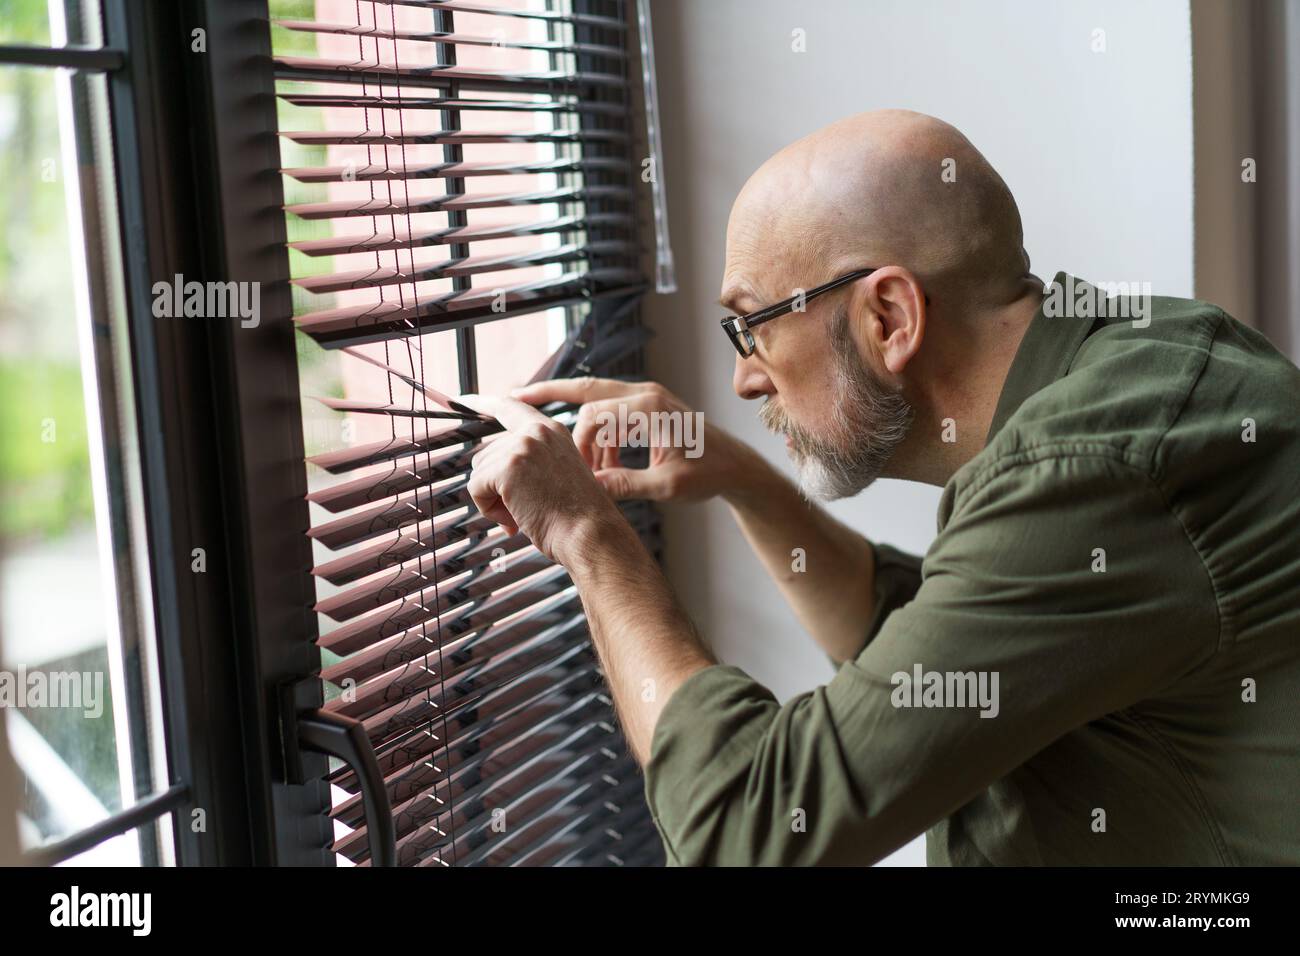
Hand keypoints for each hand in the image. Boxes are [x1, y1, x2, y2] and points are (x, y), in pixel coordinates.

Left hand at [456, 392, 630, 566]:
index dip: (482, 403)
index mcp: (551, 431)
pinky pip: (476, 488)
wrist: (590, 534)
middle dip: (496, 486)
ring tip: (525, 512)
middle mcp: (537, 431)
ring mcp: (522, 446)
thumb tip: (485, 471)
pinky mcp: (508, 467)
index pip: (509, 406)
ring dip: (494, 500)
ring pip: (480, 472)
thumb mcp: (554, 476)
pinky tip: (514, 518)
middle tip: (524, 507)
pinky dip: (488, 510)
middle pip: (486, 453)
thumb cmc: (576, 518)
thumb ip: (527, 462)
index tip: (462, 400)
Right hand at [509, 377, 744, 502]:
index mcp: (651, 407)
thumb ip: (627, 485)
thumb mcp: (668, 486)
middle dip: (549, 392)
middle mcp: (647, 394)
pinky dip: (599, 433)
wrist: (737, 466)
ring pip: (596, 397)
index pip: (594, 412)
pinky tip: (599, 463)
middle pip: (586, 386)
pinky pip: (611, 412)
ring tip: (575, 461)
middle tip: (514, 398)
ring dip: (582, 428)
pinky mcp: (649, 407)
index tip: (577, 470)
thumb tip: (590, 488)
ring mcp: (648, 397)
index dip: (578, 441)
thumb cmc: (710, 474)